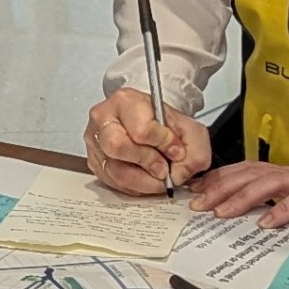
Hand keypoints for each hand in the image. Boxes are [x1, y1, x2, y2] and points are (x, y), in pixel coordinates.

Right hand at [85, 87, 212, 195]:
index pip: (141, 129)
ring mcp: (95, 140)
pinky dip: (133, 187)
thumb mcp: (189, 129)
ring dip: (142, 181)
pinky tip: (145, 179)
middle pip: (117, 147)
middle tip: (163, 169)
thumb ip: (194, 150)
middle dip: (146, 163)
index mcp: (126, 101)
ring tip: (157, 177)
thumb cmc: (164, 123)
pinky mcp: (94, 161)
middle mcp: (104, 118)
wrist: (150, 123)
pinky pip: (111, 182)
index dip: (163, 145)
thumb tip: (178, 173)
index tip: (176, 151)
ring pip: (113, 170)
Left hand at [195, 155, 288, 227]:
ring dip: (242, 198)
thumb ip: (288, 198)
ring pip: (269, 184)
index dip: (220, 179)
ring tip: (222, 213)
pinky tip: (268, 223)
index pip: (247, 170)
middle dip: (219, 188)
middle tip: (196, 204)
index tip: (196, 190)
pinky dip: (283, 210)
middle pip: (250, 174)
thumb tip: (258, 212)